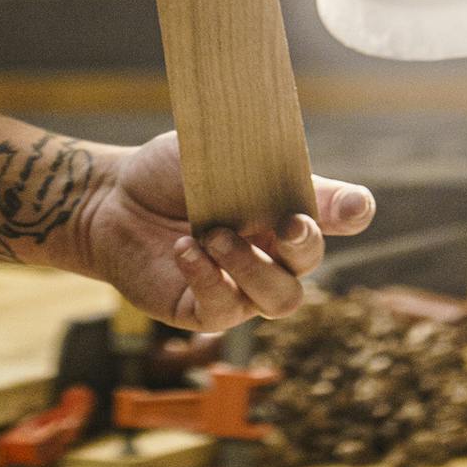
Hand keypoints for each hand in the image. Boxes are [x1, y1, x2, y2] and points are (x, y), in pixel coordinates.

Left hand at [72, 132, 375, 328]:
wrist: (110, 197)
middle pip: (308, 264)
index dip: (350, 212)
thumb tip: (305, 169)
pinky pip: (225, 312)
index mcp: (280, 208)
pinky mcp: (203, 309)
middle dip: (304, 247)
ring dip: (252, 268)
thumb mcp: (214, 155)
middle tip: (285, 225)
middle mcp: (268, 252)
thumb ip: (262, 166)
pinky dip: (210, 280)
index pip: (332, 215)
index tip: (356, 207)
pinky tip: (187, 252)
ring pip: (278, 299)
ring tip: (214, 235)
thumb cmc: (169, 172)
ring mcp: (239, 286)